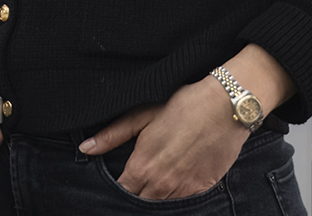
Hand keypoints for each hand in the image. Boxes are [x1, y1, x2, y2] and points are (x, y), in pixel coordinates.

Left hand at [79, 78, 248, 198]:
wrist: (224, 107)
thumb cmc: (181, 106)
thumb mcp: (141, 115)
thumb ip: (112, 135)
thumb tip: (86, 148)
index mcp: (142, 167)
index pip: (122, 191)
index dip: (119, 188)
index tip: (122, 180)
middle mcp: (161, 184)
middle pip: (140, 202)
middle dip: (136, 194)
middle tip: (138, 181)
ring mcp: (183, 189)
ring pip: (161, 205)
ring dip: (155, 196)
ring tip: (156, 179)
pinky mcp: (203, 189)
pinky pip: (184, 203)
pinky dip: (177, 197)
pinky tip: (175, 182)